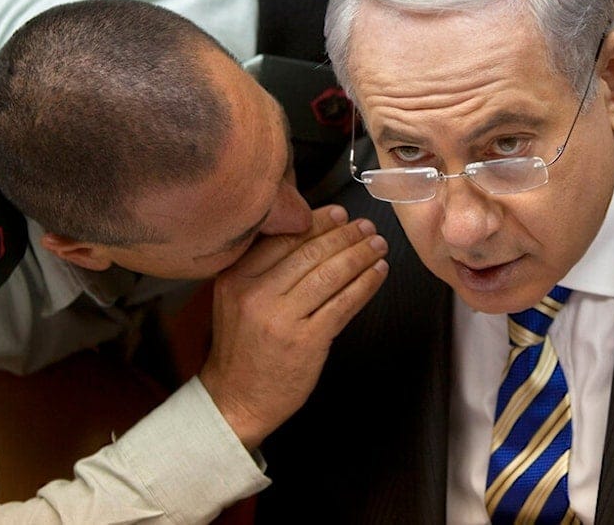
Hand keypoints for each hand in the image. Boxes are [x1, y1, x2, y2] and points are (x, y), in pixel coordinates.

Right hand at [198, 204, 388, 449]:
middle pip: (310, 252)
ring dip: (360, 255)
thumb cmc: (243, 349)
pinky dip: (365, 284)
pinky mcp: (306, 341)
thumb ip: (263, 269)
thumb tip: (309, 233)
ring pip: (330, 274)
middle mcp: (256, 294)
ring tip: (377, 245)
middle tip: (366, 226)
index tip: (338, 214)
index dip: (316, 222)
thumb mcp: (236, 300)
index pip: (283, 238)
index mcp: (236, 278)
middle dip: (345, 235)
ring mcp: (281, 318)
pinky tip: (377, 273)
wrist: (236, 400)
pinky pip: (343, 303)